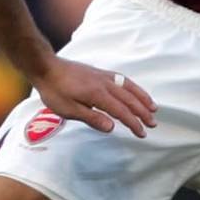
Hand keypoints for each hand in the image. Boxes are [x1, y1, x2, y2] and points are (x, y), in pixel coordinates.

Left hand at [33, 58, 156, 138]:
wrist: (46, 66)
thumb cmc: (54, 90)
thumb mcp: (68, 109)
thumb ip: (91, 118)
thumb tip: (112, 127)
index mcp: (97, 95)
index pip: (121, 111)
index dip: (133, 123)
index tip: (142, 133)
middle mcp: (104, 84)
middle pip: (129, 99)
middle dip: (142, 112)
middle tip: (153, 124)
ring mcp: (103, 76)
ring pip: (129, 87)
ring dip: (142, 98)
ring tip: (153, 108)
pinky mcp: (100, 73)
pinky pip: (122, 79)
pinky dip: (133, 87)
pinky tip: (135, 92)